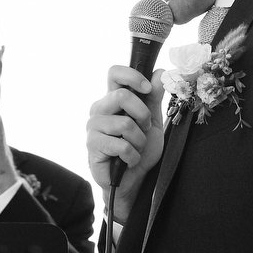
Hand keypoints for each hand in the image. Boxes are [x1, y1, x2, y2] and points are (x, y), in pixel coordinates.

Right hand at [87, 66, 164, 222]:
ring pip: (124, 123)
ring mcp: (93, 126)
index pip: (115, 73)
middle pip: (122, 95)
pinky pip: (121, 145)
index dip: (132, 76)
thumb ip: (154, 98)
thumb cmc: (140, 149)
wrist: (133, 179)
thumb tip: (160, 72)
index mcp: (114, 99)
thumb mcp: (152, 121)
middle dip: (142, 114)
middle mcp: (100, 109)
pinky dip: (132, 156)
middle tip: (144, 129)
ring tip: (136, 149)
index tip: (147, 89)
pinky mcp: (92, 145)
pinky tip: (128, 161)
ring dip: (139, 141)